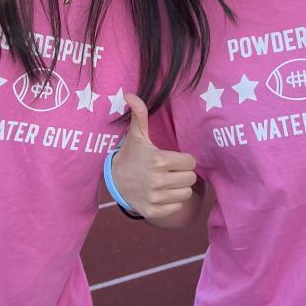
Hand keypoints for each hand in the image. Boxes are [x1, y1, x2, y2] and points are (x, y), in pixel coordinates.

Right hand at [111, 95, 198, 219]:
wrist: (115, 181)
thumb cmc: (132, 155)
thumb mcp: (137, 135)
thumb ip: (139, 114)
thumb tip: (130, 94)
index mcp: (158, 160)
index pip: (190, 162)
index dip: (184, 159)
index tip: (173, 158)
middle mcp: (157, 181)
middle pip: (190, 178)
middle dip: (183, 173)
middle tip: (171, 170)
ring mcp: (155, 198)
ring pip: (186, 193)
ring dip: (179, 187)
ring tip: (167, 181)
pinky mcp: (153, 211)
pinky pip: (176, 207)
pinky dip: (172, 202)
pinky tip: (161, 193)